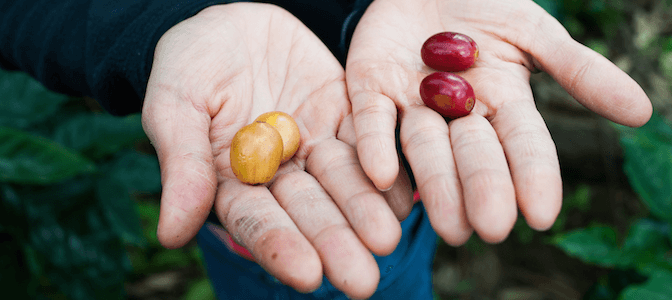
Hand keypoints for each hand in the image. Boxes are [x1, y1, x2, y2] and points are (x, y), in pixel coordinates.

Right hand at [141, 3, 408, 297]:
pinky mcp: (346, 116)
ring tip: (389, 239)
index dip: (282, 246)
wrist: (231, 21)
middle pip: (310, 213)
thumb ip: (181, 164)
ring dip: (366, 212)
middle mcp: (281, 174)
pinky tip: (406, 193)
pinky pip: (369, 143)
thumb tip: (171, 235)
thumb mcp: (174, 103)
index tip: (307, 273)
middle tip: (363, 279)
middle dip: (335, 243)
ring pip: (345, 184)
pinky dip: (388, 168)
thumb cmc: (188, 63)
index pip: (258, 221)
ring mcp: (316, 146)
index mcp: (234, 183)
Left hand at [346, 0, 652, 244]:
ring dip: (435, 184)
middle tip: (490, 228)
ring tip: (448, 224)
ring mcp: (411, 104)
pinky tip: (383, 175)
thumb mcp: (535, 33)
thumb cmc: (486, 5)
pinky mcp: (369, 89)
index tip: (543, 216)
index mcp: (502, 103)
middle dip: (483, 188)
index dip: (533, 177)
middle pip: (472, 155)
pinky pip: (370, 120)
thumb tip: (644, 112)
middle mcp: (457, 115)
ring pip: (424, 147)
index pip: (524, 144)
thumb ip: (580, 71)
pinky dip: (376, 145)